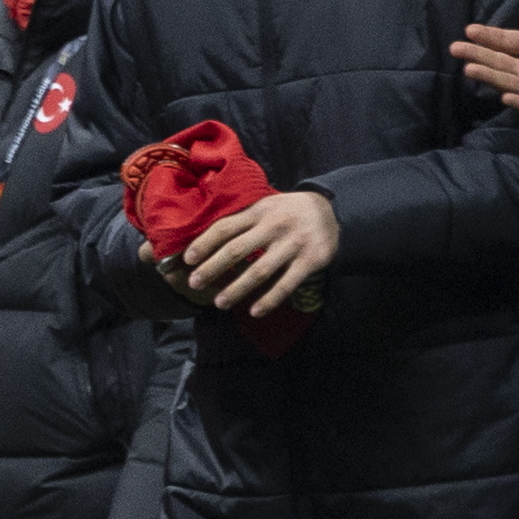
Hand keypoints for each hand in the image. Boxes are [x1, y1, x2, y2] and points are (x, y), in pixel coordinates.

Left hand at [174, 186, 341, 316]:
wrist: (332, 210)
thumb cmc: (286, 212)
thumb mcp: (263, 207)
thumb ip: (240, 221)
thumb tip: (203, 239)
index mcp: (257, 212)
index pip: (224, 228)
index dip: (203, 244)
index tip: (187, 259)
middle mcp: (273, 227)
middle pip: (236, 251)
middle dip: (212, 269)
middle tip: (194, 284)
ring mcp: (292, 244)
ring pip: (259, 271)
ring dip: (237, 289)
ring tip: (219, 303)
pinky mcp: (311, 260)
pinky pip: (287, 284)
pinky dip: (270, 300)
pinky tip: (255, 312)